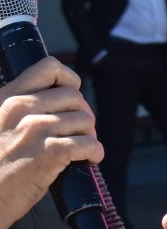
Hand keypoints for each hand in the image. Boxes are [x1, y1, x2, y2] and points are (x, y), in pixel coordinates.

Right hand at [0, 58, 102, 228]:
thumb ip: (16, 112)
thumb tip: (52, 104)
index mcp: (5, 98)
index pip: (48, 68)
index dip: (70, 81)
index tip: (72, 98)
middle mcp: (19, 109)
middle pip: (74, 96)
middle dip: (82, 114)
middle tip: (78, 132)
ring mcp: (35, 129)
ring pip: (84, 119)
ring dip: (89, 135)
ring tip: (81, 148)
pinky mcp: (50, 152)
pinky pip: (89, 143)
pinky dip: (95, 152)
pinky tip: (89, 160)